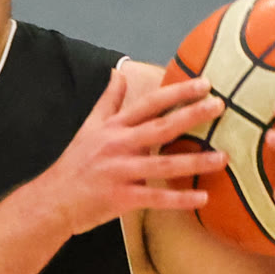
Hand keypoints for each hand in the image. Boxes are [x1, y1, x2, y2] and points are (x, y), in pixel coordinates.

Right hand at [30, 68, 225, 237]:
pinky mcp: (121, 198)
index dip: (176, 93)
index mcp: (113, 128)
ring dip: (195, 161)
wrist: (51, 200)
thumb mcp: (88, 127)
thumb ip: (108, 101)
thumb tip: (119, 73)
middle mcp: (118, 146)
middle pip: (160, 127)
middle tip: (219, 106)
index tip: (203, 84)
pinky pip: (156, 198)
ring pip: (163, 164)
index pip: (148, 104)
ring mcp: (120, 172)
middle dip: (191, 115)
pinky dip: (179, 200)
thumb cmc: (74, 164)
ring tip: (222, 158)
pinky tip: (202, 198)